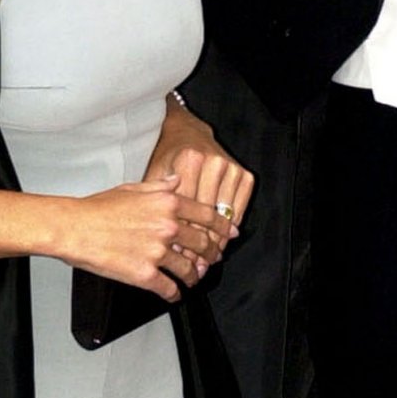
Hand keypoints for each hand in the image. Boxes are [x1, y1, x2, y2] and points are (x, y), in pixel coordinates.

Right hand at [63, 176, 223, 300]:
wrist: (75, 228)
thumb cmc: (99, 207)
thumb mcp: (134, 187)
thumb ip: (161, 185)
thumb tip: (176, 180)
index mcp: (168, 203)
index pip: (207, 216)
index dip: (222, 227)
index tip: (230, 234)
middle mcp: (168, 227)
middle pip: (203, 244)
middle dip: (212, 254)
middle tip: (213, 259)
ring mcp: (158, 252)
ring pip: (188, 268)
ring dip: (193, 276)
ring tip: (192, 279)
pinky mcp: (145, 275)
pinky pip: (169, 288)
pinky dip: (174, 293)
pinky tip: (174, 293)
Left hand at [145, 96, 254, 250]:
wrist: (186, 131)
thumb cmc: (167, 157)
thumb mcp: (154, 174)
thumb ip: (157, 205)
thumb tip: (166, 242)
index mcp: (187, 161)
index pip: (186, 210)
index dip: (181, 237)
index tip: (178, 258)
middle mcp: (211, 162)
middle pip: (206, 216)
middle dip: (200, 245)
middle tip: (196, 266)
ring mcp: (229, 167)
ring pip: (224, 215)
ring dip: (218, 241)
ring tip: (210, 259)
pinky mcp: (242, 173)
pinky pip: (239, 208)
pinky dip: (231, 227)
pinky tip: (223, 241)